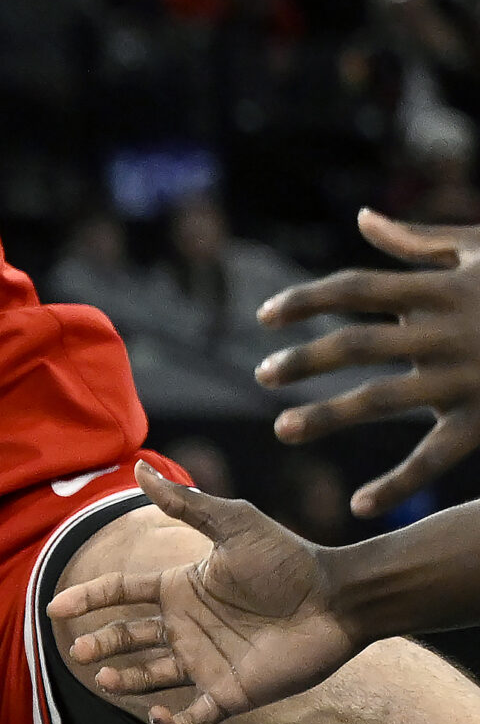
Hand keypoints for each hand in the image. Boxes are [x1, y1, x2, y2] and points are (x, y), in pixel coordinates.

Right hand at [48, 462, 360, 723]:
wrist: (338, 601)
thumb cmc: (289, 560)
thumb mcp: (234, 524)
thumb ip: (185, 502)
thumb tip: (137, 467)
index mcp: (181, 588)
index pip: (122, 593)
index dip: (88, 598)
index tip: (55, 606)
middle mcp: (187, 626)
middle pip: (129, 637)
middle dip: (101, 644)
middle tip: (81, 652)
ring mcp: (207, 660)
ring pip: (152, 677)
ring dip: (126, 680)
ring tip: (106, 679)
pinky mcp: (232, 692)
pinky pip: (195, 716)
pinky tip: (157, 717)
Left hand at [257, 209, 479, 516]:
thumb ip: (419, 241)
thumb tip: (363, 218)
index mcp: (439, 290)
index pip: (354, 289)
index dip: (304, 300)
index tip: (264, 316)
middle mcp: (444, 333)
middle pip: (356, 345)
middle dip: (304, 360)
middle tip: (263, 374)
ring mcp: (464, 378)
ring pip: (381, 401)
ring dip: (328, 416)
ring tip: (283, 429)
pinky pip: (434, 457)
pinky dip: (397, 483)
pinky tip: (358, 505)